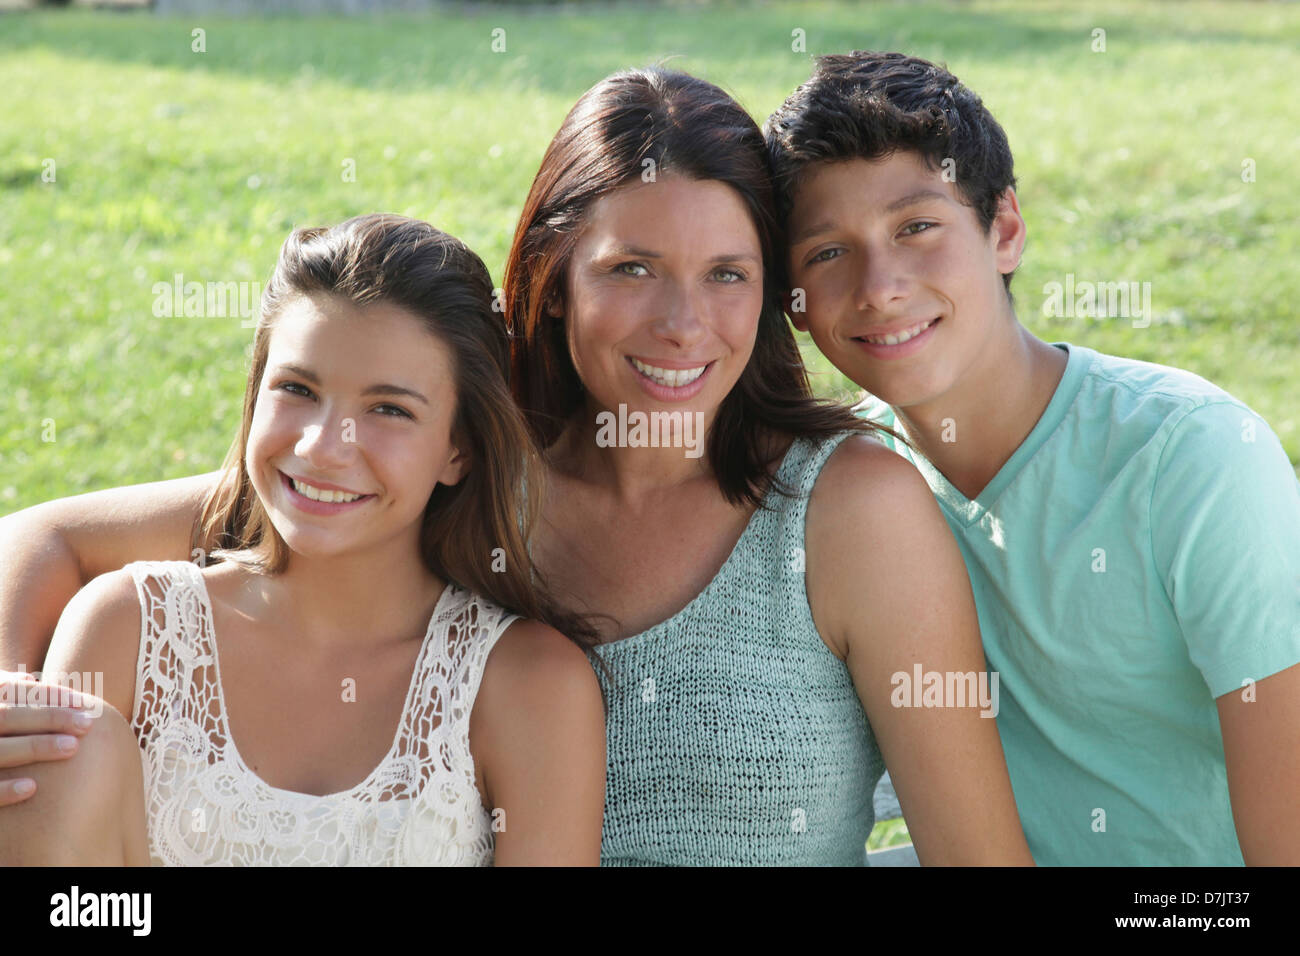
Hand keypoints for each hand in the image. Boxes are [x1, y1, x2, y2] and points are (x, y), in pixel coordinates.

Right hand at [0, 671, 96, 805]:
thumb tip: (28, 679)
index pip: (8, 690)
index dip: (45, 694)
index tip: (81, 702)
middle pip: (6, 717)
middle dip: (48, 718)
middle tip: (87, 724)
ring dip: (34, 748)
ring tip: (72, 748)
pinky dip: (4, 789)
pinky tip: (33, 788)